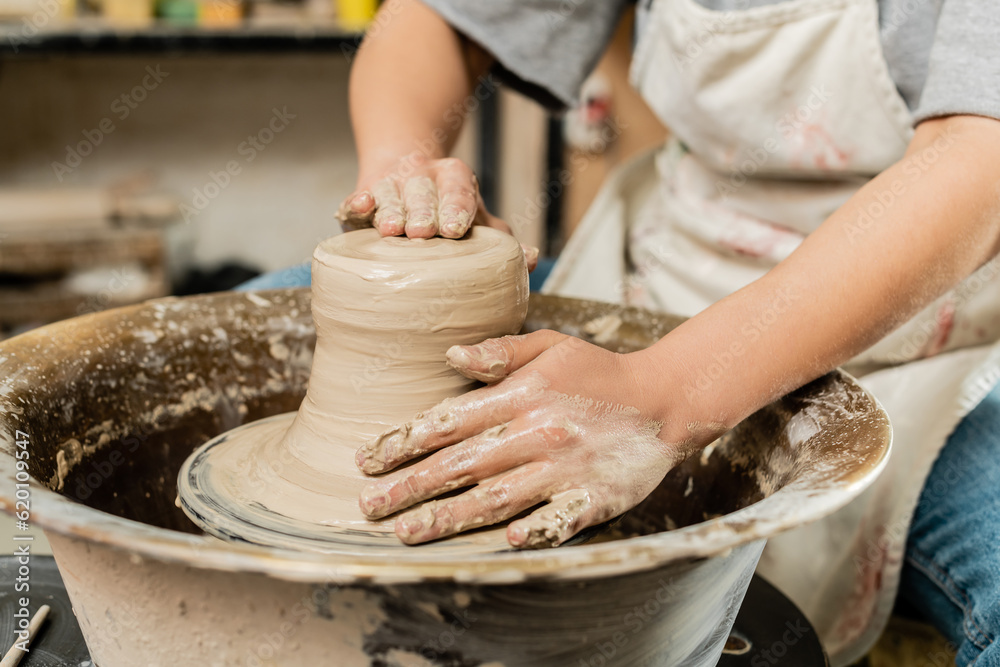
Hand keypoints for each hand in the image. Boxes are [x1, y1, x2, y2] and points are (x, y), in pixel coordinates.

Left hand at [354, 330, 693, 547]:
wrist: (666, 397)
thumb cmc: (599, 371)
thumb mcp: (551, 345)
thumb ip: (500, 352)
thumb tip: (450, 355)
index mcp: (522, 395)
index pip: (449, 421)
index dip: (404, 441)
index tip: (367, 459)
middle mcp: (536, 432)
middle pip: (461, 466)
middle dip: (409, 487)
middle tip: (368, 506)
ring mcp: (565, 468)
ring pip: (496, 498)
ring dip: (448, 518)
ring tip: (406, 531)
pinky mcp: (593, 497)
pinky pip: (556, 521)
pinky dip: (530, 531)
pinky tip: (502, 543)